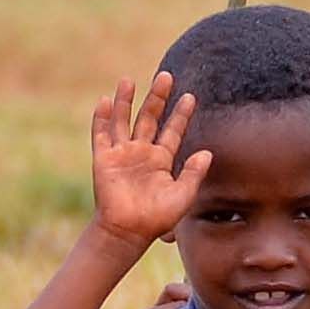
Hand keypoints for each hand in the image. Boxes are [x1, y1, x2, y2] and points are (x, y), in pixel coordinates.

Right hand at [86, 70, 212, 250]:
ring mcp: (121, 154)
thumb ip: (194, 173)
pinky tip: (104, 101)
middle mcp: (141, 153)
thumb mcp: (183, 195)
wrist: (128, 232)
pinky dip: (101, 118)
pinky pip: (101, 135)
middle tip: (166, 76)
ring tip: (128, 79)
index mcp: (161, 160)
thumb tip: (207, 152)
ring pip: (123, 121)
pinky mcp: (104, 159)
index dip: (181, 114)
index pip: (173, 131)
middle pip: (149, 118)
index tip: (190, 97)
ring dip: (125, 101)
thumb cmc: (156, 218)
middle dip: (157, 98)